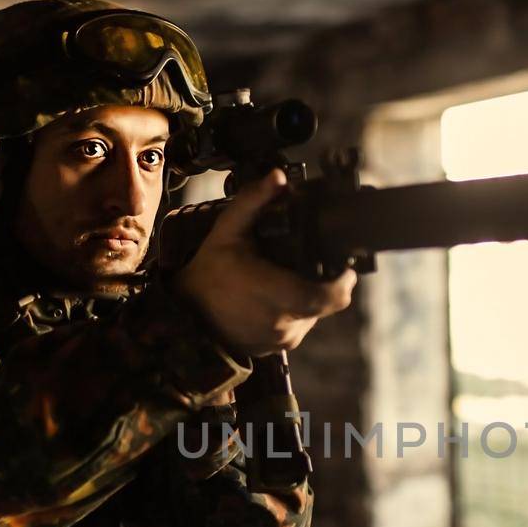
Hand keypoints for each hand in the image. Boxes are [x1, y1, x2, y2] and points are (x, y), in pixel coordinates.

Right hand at [171, 169, 356, 355]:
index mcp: (277, 294)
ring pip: (312, 315)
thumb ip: (253, 202)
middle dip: (322, 282)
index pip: (330, 296)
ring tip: (282, 279)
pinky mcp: (275, 348)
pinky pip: (297, 326)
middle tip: (306, 262)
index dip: (343, 281)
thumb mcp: (226, 232)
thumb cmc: (206, 275)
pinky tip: (273, 297)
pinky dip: (292, 311)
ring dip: (306, 297)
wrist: (183, 317)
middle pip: (324, 302)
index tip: (344, 266)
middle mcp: (284, 323)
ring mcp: (281, 340)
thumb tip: (277, 178)